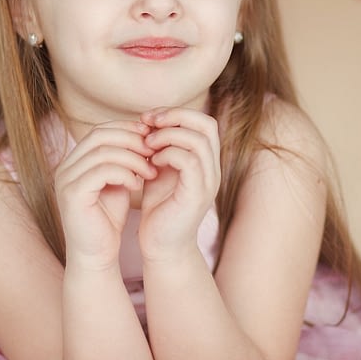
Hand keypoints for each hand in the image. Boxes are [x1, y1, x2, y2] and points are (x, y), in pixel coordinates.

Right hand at [54, 121, 157, 269]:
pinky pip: (102, 171)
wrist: (96, 256)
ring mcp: (65, 180)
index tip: (151, 138)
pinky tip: (137, 184)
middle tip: (154, 151)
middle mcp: (65, 167)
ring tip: (150, 171)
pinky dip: (124, 173)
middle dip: (131, 139)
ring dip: (132, 158)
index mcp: (74, 161)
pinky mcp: (72, 194)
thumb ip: (124, 160)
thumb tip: (144, 135)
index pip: (100, 131)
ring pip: (103, 152)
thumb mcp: (118, 182)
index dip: (126, 129)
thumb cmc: (108, 220)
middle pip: (99, 135)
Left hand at [138, 107, 220, 261]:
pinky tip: (151, 162)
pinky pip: (188, 161)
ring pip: (198, 140)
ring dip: (168, 135)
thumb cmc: (159, 208)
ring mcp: (208, 182)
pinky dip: (167, 154)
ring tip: (147, 144)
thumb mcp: (160, 170)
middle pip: (206, 124)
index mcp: (206, 161)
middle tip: (149, 123)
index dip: (177, 113)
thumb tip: (148, 119)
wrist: (162, 246)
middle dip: (175, 117)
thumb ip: (160, 147)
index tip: (149, 118)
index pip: (203, 121)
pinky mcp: (197, 195)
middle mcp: (213, 169)